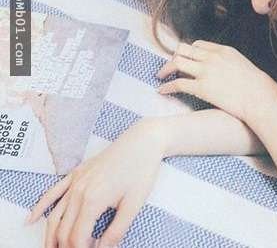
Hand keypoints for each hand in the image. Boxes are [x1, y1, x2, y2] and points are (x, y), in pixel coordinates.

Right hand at [26, 117, 167, 247]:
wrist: (143, 141)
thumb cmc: (141, 170)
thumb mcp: (134, 204)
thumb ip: (117, 231)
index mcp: (93, 200)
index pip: (77, 238)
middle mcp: (79, 191)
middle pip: (63, 229)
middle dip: (65, 246)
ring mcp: (75, 181)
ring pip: (54, 215)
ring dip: (50, 236)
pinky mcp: (76, 172)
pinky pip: (53, 192)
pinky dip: (40, 208)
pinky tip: (31, 220)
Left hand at [157, 40, 276, 121]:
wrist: (260, 98)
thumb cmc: (256, 86)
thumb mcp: (242, 65)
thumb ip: (227, 62)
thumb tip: (219, 69)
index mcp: (222, 50)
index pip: (198, 44)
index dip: (189, 52)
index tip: (185, 60)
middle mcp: (212, 57)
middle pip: (183, 49)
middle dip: (174, 57)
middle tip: (170, 66)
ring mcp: (206, 71)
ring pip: (177, 62)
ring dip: (166, 68)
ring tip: (160, 75)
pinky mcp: (202, 88)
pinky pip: (178, 84)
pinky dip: (167, 86)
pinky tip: (162, 90)